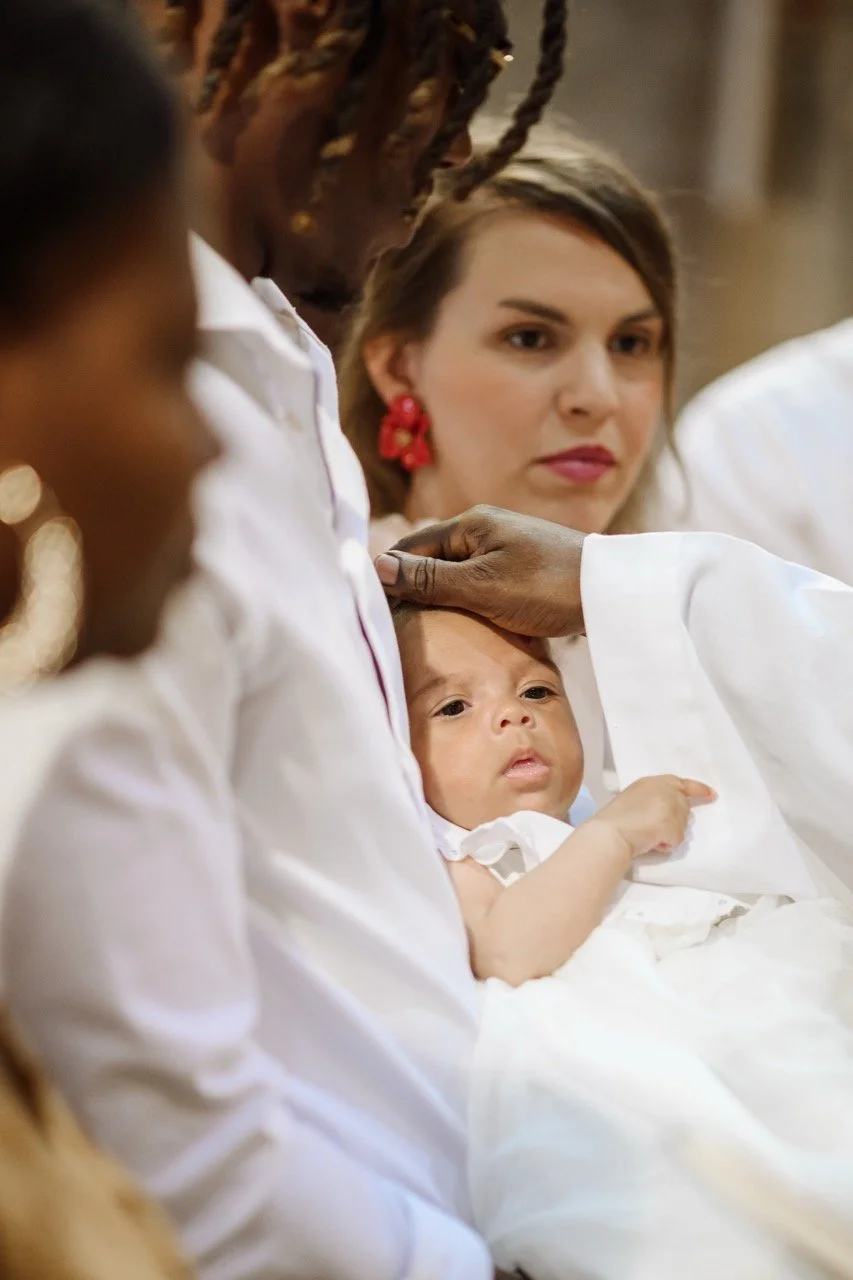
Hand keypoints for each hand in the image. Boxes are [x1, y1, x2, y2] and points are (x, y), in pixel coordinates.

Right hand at [374, 505, 585, 637]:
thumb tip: (376, 566)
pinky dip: (465, 603)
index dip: (388, 579)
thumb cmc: (546, 587)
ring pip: (455, 575)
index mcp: (470, 524)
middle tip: (392, 629)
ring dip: (438, 600)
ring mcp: (505, 548)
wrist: (611, 593)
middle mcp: (484, 529)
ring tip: (421, 633)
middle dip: (411, 591)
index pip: (410, 549)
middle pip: (430, 561)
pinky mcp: (522, 569)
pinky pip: (479, 584)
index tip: (372, 613)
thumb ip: (429, 579)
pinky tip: (462, 627)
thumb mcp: (481, 586)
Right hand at [594, 775, 715, 858]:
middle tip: (656, 829)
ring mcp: (673, 808)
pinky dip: (665, 845)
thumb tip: (660, 812)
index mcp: (652, 782)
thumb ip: (650, 799)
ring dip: (667, 833)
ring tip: (646, 835)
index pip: (681, 783)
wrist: (611, 832)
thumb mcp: (632, 798)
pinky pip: (676, 841)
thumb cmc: (613, 819)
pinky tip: (650, 843)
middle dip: (675, 820)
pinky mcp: (675, 826)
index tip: (711, 794)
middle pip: (684, 807)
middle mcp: (666, 791)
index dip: (698, 789)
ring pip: (681, 826)